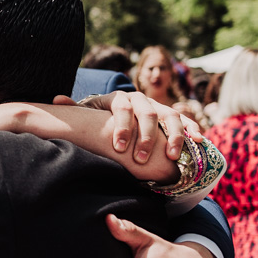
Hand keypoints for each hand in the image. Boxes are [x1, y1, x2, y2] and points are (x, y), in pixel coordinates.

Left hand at [74, 92, 202, 163]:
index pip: (122, 108)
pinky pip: (186, 121)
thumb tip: (57, 100)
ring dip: (173, 135)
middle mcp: (141, 100)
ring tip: (171, 156)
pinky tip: (199, 142)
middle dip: (145, 137)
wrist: (118, 115)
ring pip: (170, 116)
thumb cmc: (100, 119)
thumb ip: (76, 109)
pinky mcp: (172, 116)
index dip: (122, 127)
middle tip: (141, 158)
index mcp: (120, 99)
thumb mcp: (88, 114)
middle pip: (147, 114)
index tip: (119, 148)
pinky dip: (193, 130)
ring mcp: (159, 107)